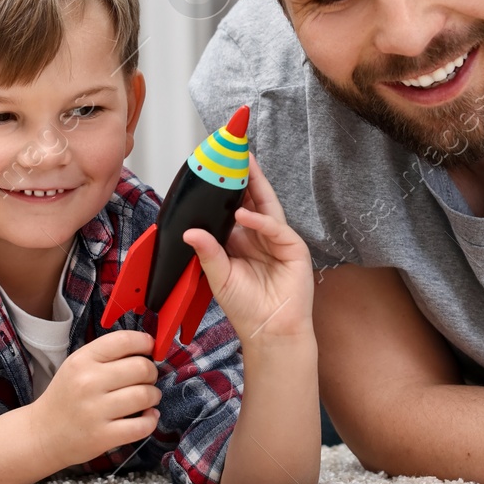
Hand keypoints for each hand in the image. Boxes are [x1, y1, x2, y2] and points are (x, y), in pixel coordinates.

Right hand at [30, 329, 161, 467]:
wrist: (42, 434)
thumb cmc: (66, 396)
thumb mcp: (78, 366)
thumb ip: (108, 354)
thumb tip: (147, 347)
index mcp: (83, 360)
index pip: (124, 340)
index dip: (145, 342)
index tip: (150, 349)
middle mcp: (88, 383)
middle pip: (141, 367)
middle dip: (152, 372)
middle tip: (147, 379)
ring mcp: (95, 411)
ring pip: (145, 395)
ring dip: (154, 395)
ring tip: (148, 398)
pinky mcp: (102, 436)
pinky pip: (142, 426)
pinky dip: (151, 420)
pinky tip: (147, 416)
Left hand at [184, 154, 313, 345]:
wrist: (270, 331)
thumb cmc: (246, 308)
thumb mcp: (219, 277)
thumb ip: (207, 252)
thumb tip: (190, 232)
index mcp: (240, 241)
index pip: (232, 207)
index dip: (225, 188)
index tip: (214, 168)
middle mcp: (259, 236)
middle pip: (252, 199)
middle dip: (244, 176)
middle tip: (233, 151)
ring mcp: (277, 240)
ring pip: (266, 206)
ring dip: (256, 185)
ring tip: (244, 164)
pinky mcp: (293, 249)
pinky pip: (275, 228)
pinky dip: (260, 221)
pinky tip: (245, 216)